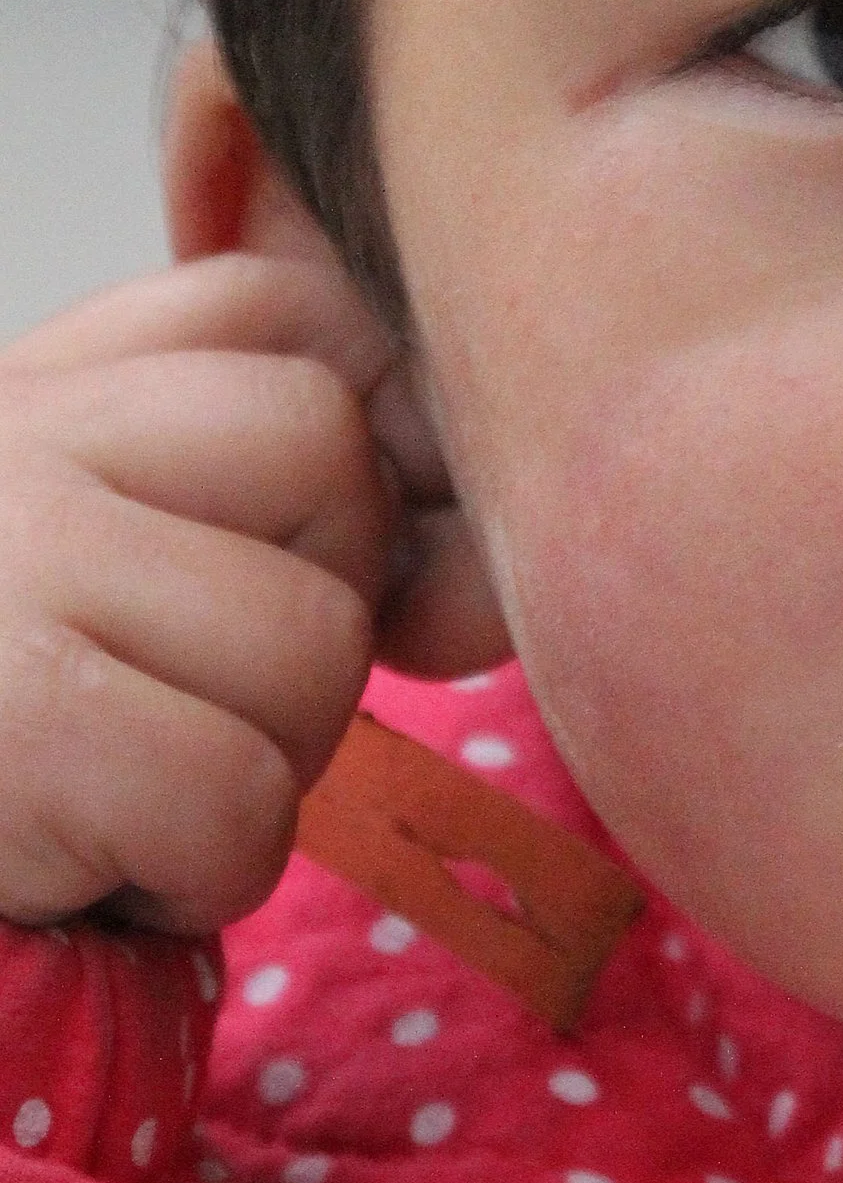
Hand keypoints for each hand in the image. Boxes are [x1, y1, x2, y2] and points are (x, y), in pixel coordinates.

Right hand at [0, 252, 497, 934]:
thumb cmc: (13, 736)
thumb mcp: (97, 552)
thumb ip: (256, 474)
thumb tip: (459, 528)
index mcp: (42, 386)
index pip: (296, 314)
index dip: (355, 449)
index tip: (294, 563)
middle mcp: (19, 435)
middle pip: (335, 460)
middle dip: (313, 617)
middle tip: (183, 707)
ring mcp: (19, 560)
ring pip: (316, 639)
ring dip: (262, 762)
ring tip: (129, 791)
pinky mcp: (30, 721)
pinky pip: (242, 795)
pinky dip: (197, 869)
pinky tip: (95, 866)